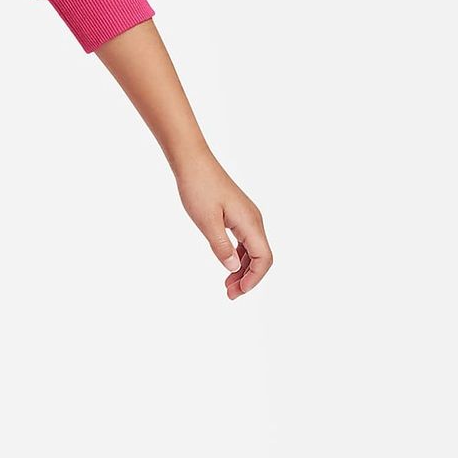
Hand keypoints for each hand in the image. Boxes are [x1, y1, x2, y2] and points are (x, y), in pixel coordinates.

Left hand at [174, 153, 272, 298]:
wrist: (193, 163)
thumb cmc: (198, 188)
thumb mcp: (206, 222)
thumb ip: (221, 247)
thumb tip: (234, 268)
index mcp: (250, 223)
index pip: (264, 258)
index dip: (254, 279)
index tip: (238, 292)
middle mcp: (254, 220)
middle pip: (261, 257)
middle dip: (249, 278)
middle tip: (229, 294)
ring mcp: (247, 217)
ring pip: (253, 250)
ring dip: (243, 269)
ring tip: (227, 285)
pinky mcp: (238, 214)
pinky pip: (245, 241)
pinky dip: (238, 256)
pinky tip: (228, 265)